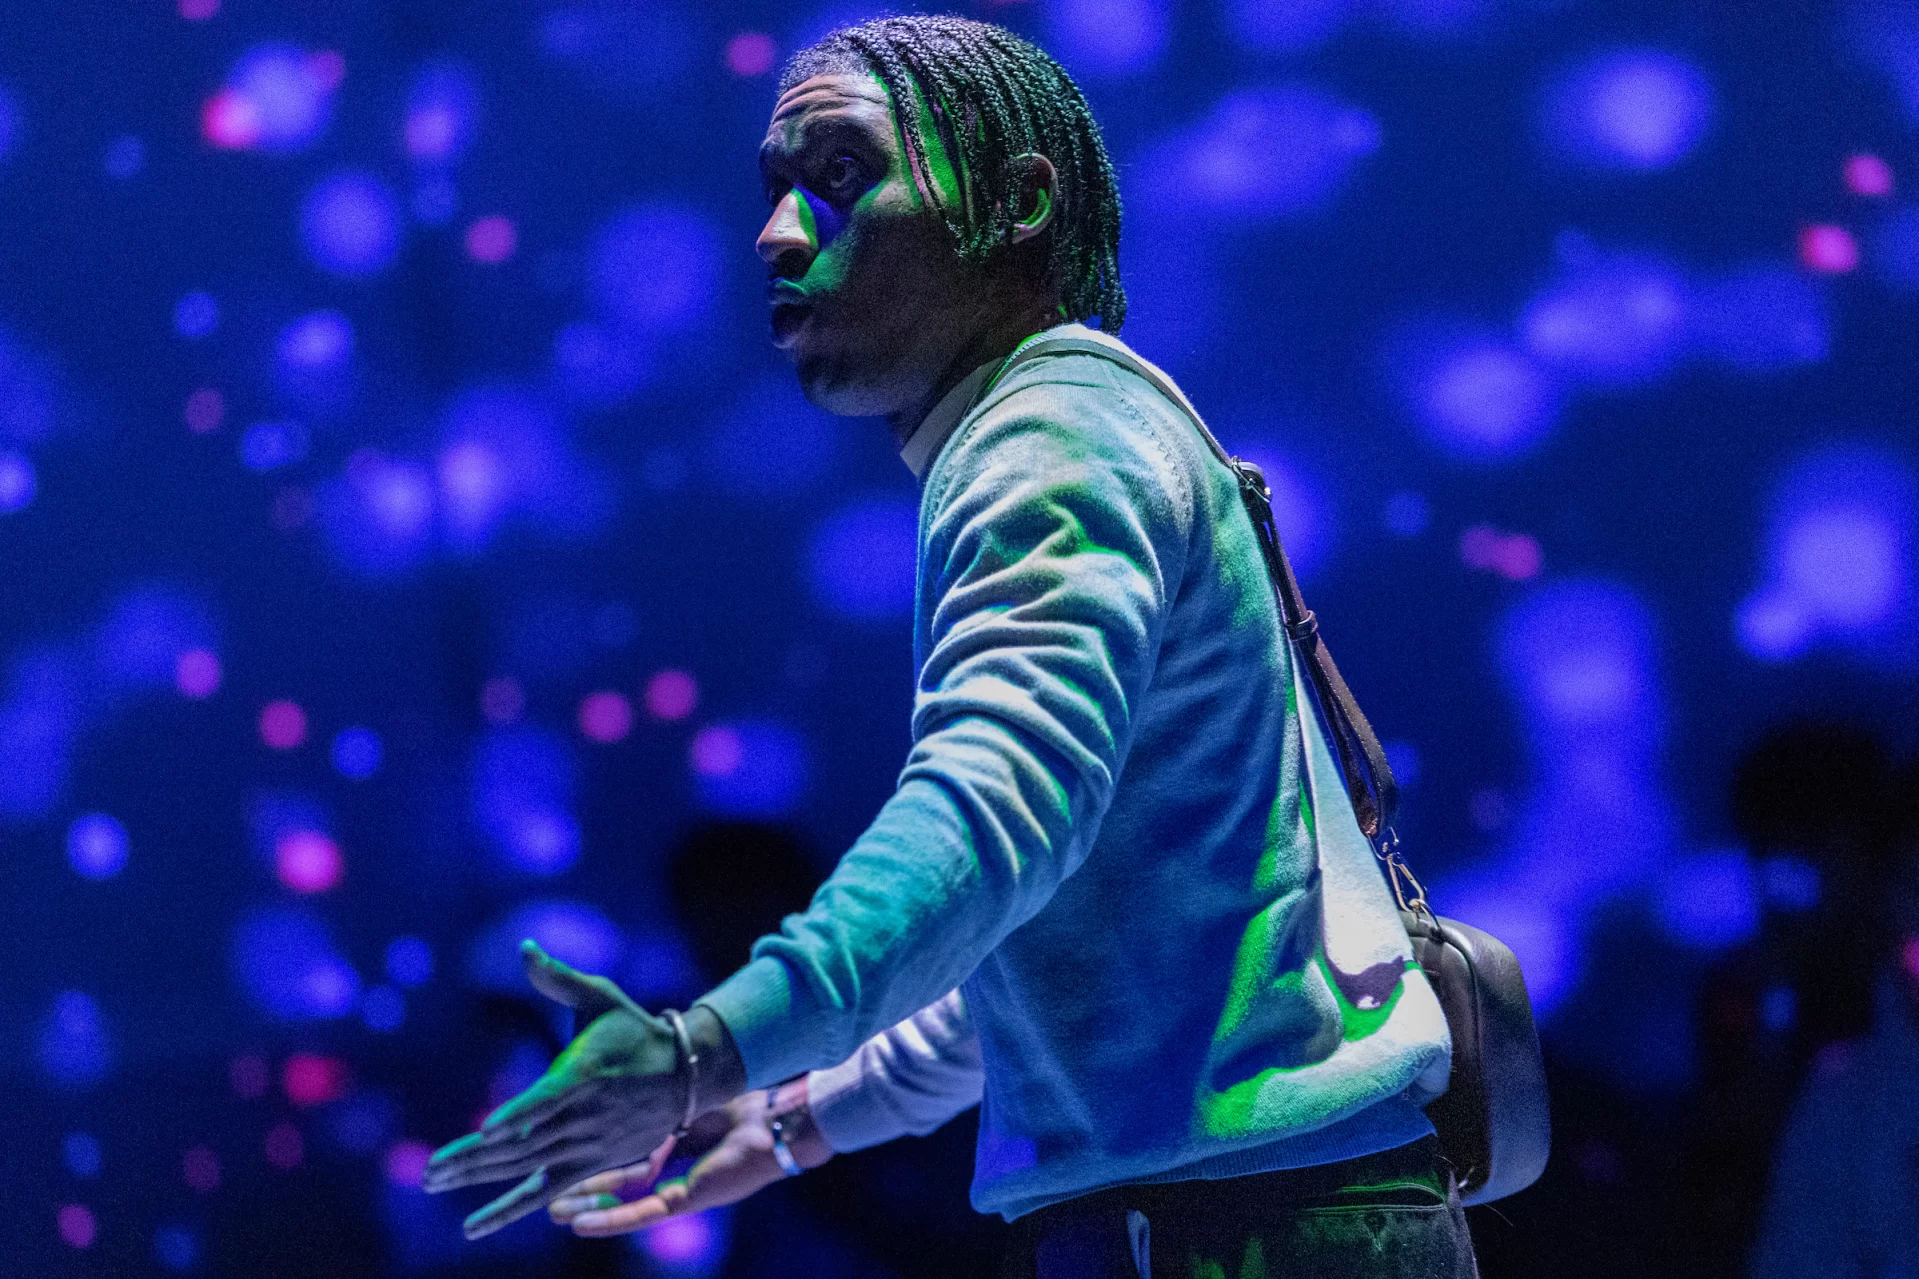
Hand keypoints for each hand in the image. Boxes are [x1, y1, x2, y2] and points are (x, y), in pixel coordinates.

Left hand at [423, 940, 690, 1239]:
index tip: (486, 1128)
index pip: (548, 1098)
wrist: (683, 1074)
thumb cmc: (633, 1030)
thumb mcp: (601, 997)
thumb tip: (525, 948)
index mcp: (586, 1073)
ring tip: (433, 1181)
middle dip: (473, 1158)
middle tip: (429, 1171)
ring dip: (479, 1177)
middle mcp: (585, 1116)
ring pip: (526, 1167)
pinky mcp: (590, 1165)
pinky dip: (509, 1210)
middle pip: (525, 1142)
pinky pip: (544, 1192)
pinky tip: (474, 1226)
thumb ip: (559, 979)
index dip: (518, 1113)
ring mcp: (587, 1145)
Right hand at [548, 1086, 831, 1236]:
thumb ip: (660, 1101)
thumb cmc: (743, 1100)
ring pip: (623, 1201)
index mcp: (674, 1144)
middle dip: (580, 1185)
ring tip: (551, 1209)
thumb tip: (629, 1078)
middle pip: (617, 1181)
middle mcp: (673, 1171)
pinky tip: (578, 1222)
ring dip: (587, 1206)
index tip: (561, 1148)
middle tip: (544, 1188)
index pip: (625, 1153)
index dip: (594, 1155)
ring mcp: (679, 1189)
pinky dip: (610, 1217)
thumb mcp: (687, 1097)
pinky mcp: (687, 1200)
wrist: (775, 1117)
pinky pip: (641, 1213)